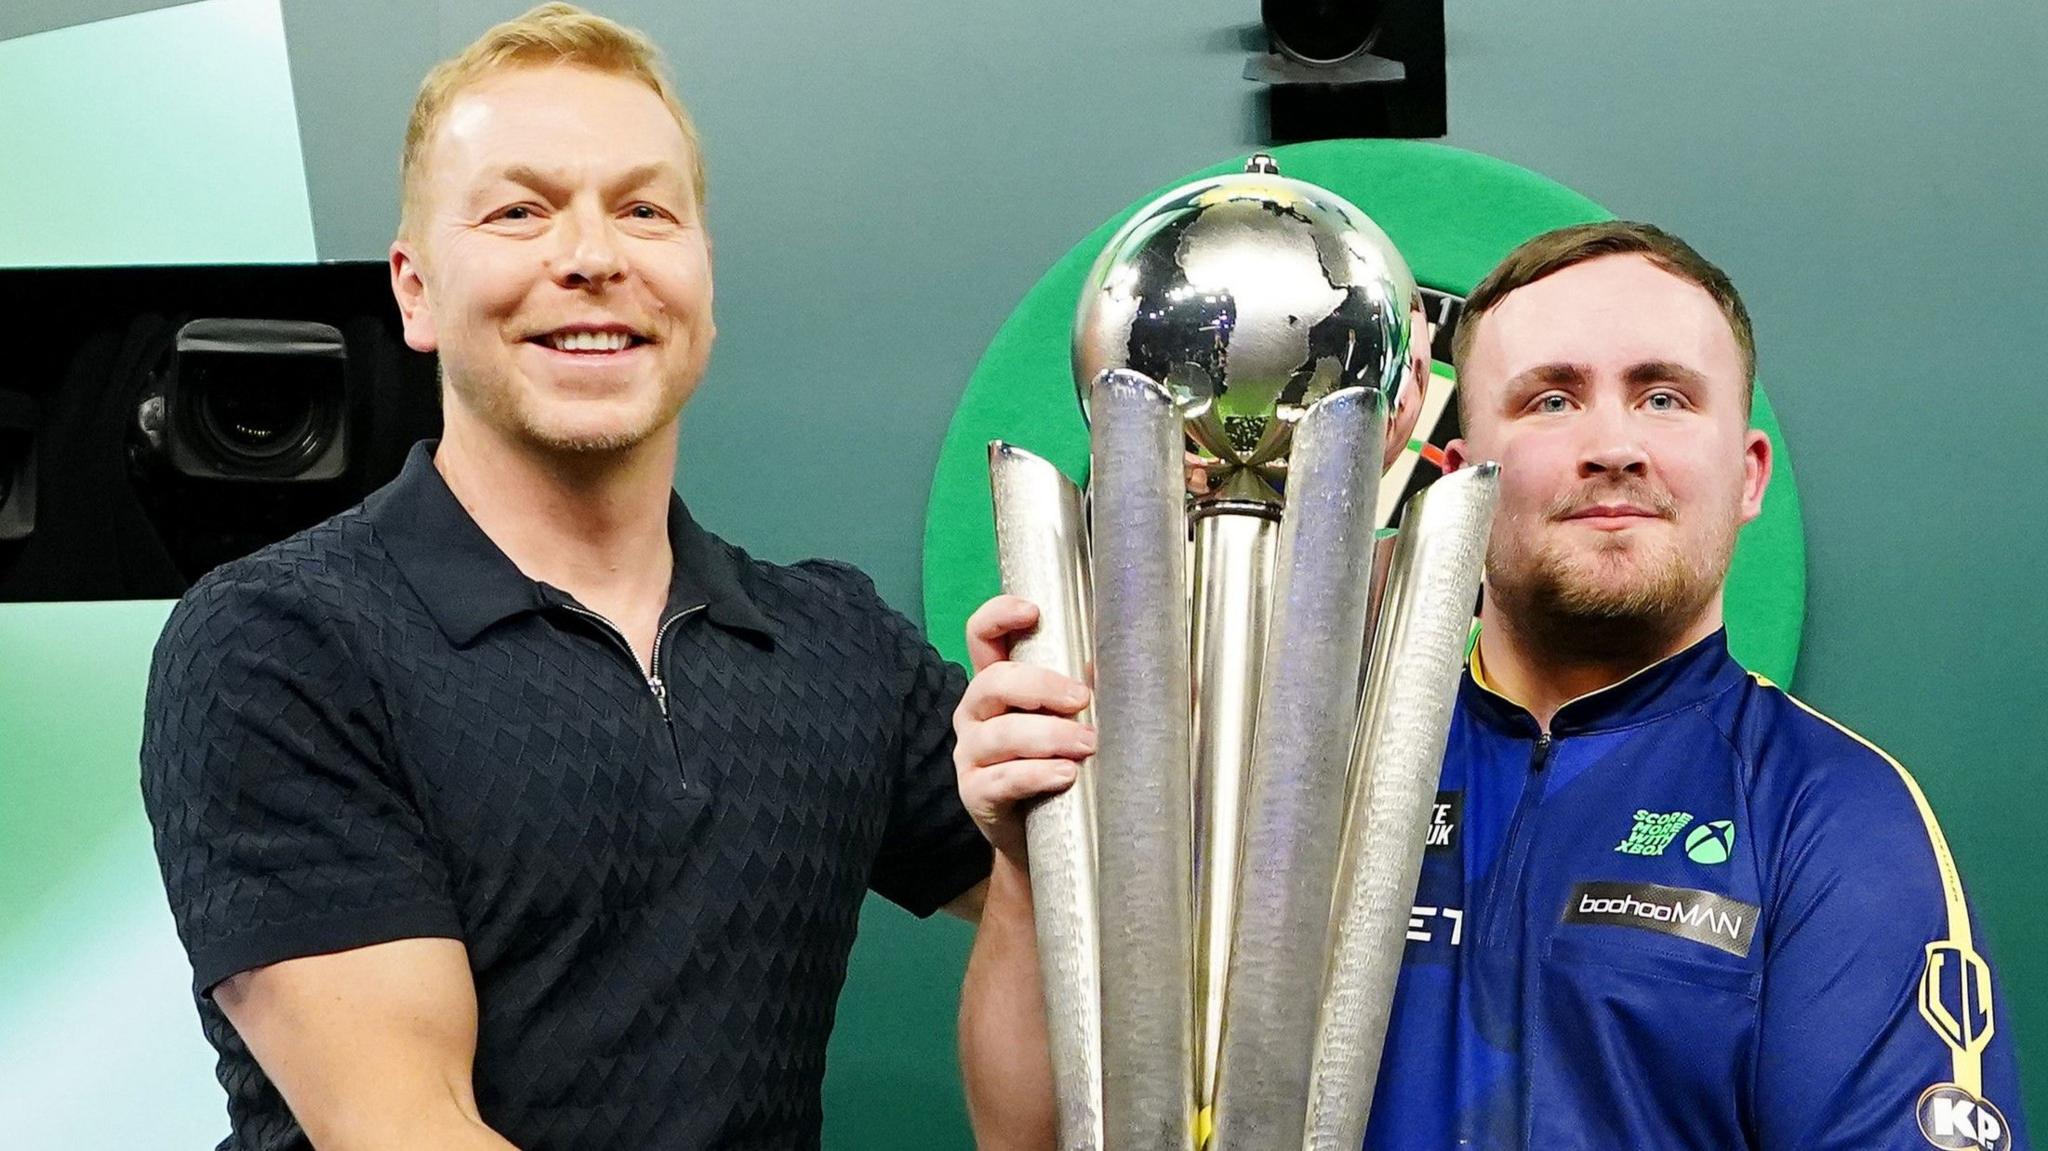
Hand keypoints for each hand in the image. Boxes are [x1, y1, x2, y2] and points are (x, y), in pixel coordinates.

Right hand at [953, 595, 1094, 866]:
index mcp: (999, 684)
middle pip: (993, 681)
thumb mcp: (1083, 721)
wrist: (1047, 843)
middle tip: (1082, 698)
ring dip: (1048, 736)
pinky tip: (1066, 775)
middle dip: (1039, 685)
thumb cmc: (1068, 768)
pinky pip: (1000, 779)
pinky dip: (1036, 775)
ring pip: (999, 734)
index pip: (982, 635)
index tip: (1033, 611)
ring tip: (1087, 745)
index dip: (998, 615)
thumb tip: (1139, 661)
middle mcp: (977, 713)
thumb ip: (1104, 690)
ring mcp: (971, 754)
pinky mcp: (975, 794)